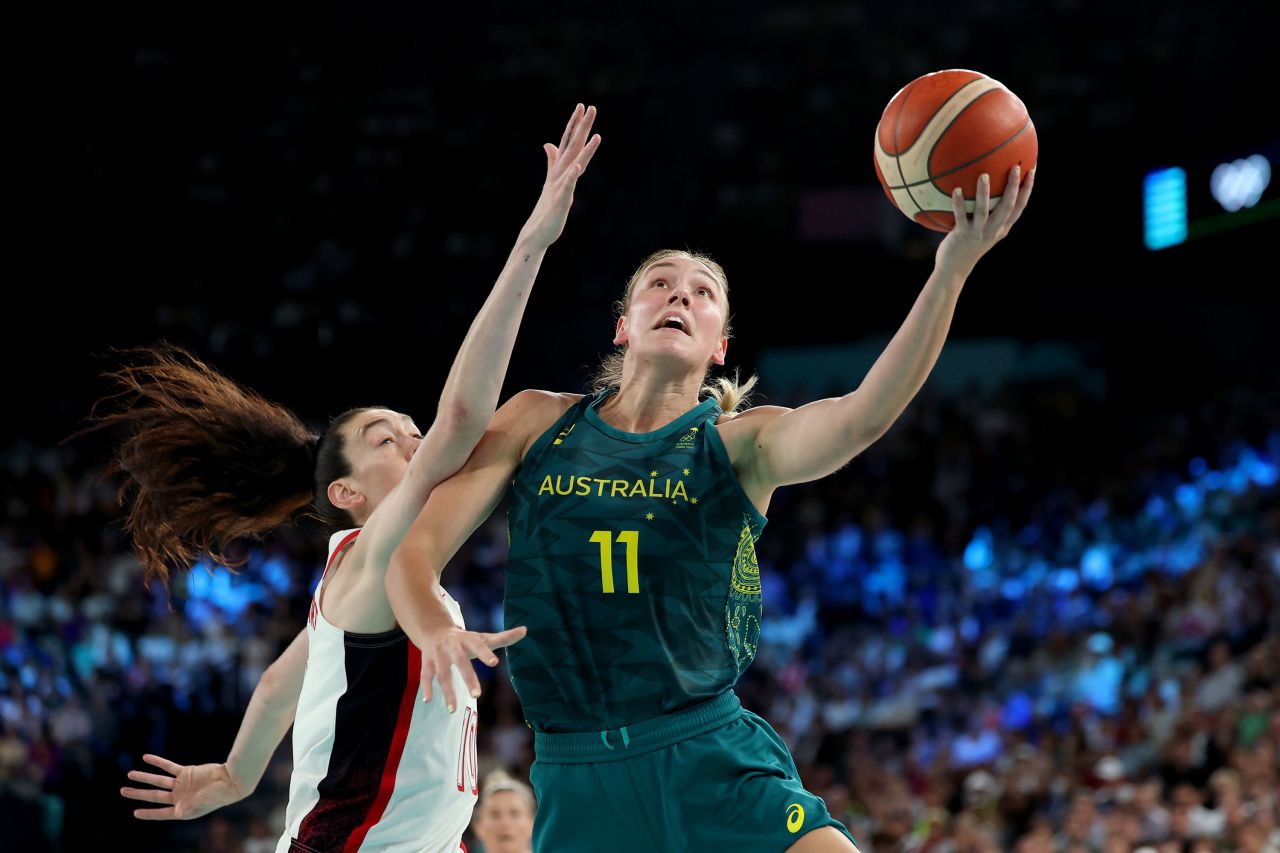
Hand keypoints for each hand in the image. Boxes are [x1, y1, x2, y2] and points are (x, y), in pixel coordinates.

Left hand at [121, 754, 247, 819]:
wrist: (231, 780)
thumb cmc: (218, 796)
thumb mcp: (201, 805)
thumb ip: (187, 808)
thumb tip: (177, 812)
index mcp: (182, 810)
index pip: (160, 813)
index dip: (148, 813)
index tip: (135, 813)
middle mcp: (179, 798)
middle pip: (154, 795)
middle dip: (138, 793)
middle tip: (123, 790)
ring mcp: (182, 785)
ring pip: (158, 780)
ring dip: (145, 777)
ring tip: (130, 774)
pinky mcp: (186, 772)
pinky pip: (168, 767)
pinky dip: (158, 762)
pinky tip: (146, 758)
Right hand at [420, 624, 527, 711]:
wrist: (436, 630)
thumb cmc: (465, 639)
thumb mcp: (483, 637)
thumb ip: (504, 637)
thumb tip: (525, 630)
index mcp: (470, 640)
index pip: (479, 645)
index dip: (485, 653)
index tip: (494, 663)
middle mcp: (454, 646)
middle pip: (461, 662)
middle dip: (468, 679)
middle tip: (477, 695)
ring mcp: (439, 654)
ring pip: (443, 673)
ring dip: (447, 691)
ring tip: (453, 710)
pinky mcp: (427, 661)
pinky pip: (426, 675)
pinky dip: (427, 687)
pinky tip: (428, 700)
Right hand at [520, 103, 601, 248]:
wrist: (536, 233)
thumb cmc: (546, 209)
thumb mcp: (552, 182)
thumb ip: (552, 162)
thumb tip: (548, 143)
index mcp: (558, 169)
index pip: (567, 142)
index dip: (574, 124)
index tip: (582, 106)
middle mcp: (558, 174)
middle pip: (571, 146)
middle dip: (581, 127)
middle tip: (590, 107)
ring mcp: (559, 187)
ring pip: (573, 164)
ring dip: (584, 150)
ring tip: (596, 135)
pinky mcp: (560, 201)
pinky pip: (567, 187)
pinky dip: (572, 176)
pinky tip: (578, 167)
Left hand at [935, 165, 1034, 277]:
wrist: (954, 268)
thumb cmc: (968, 245)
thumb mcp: (984, 231)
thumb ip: (989, 213)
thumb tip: (987, 186)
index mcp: (1002, 228)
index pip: (1019, 207)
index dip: (1027, 190)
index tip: (1032, 171)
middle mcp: (993, 231)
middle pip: (1007, 207)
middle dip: (1013, 187)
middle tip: (1016, 167)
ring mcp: (978, 233)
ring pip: (984, 211)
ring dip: (984, 193)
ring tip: (984, 175)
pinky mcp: (962, 235)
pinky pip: (960, 217)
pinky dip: (959, 203)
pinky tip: (956, 189)